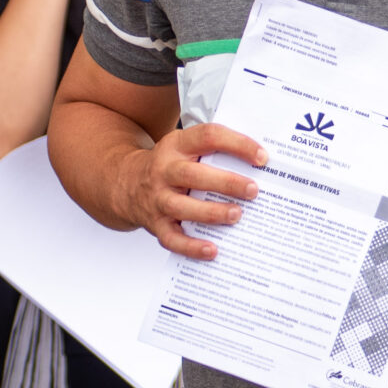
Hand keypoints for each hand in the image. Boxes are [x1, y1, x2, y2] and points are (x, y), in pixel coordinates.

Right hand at [114, 121, 269, 257]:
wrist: (126, 183)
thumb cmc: (169, 166)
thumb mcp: (185, 147)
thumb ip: (214, 150)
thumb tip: (260, 164)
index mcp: (176, 145)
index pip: (208, 137)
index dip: (236, 144)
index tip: (261, 157)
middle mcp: (164, 171)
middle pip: (193, 175)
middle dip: (226, 182)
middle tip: (253, 190)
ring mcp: (158, 199)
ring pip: (182, 207)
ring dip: (210, 213)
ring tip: (236, 215)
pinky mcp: (155, 224)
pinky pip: (172, 238)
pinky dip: (191, 247)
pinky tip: (213, 250)